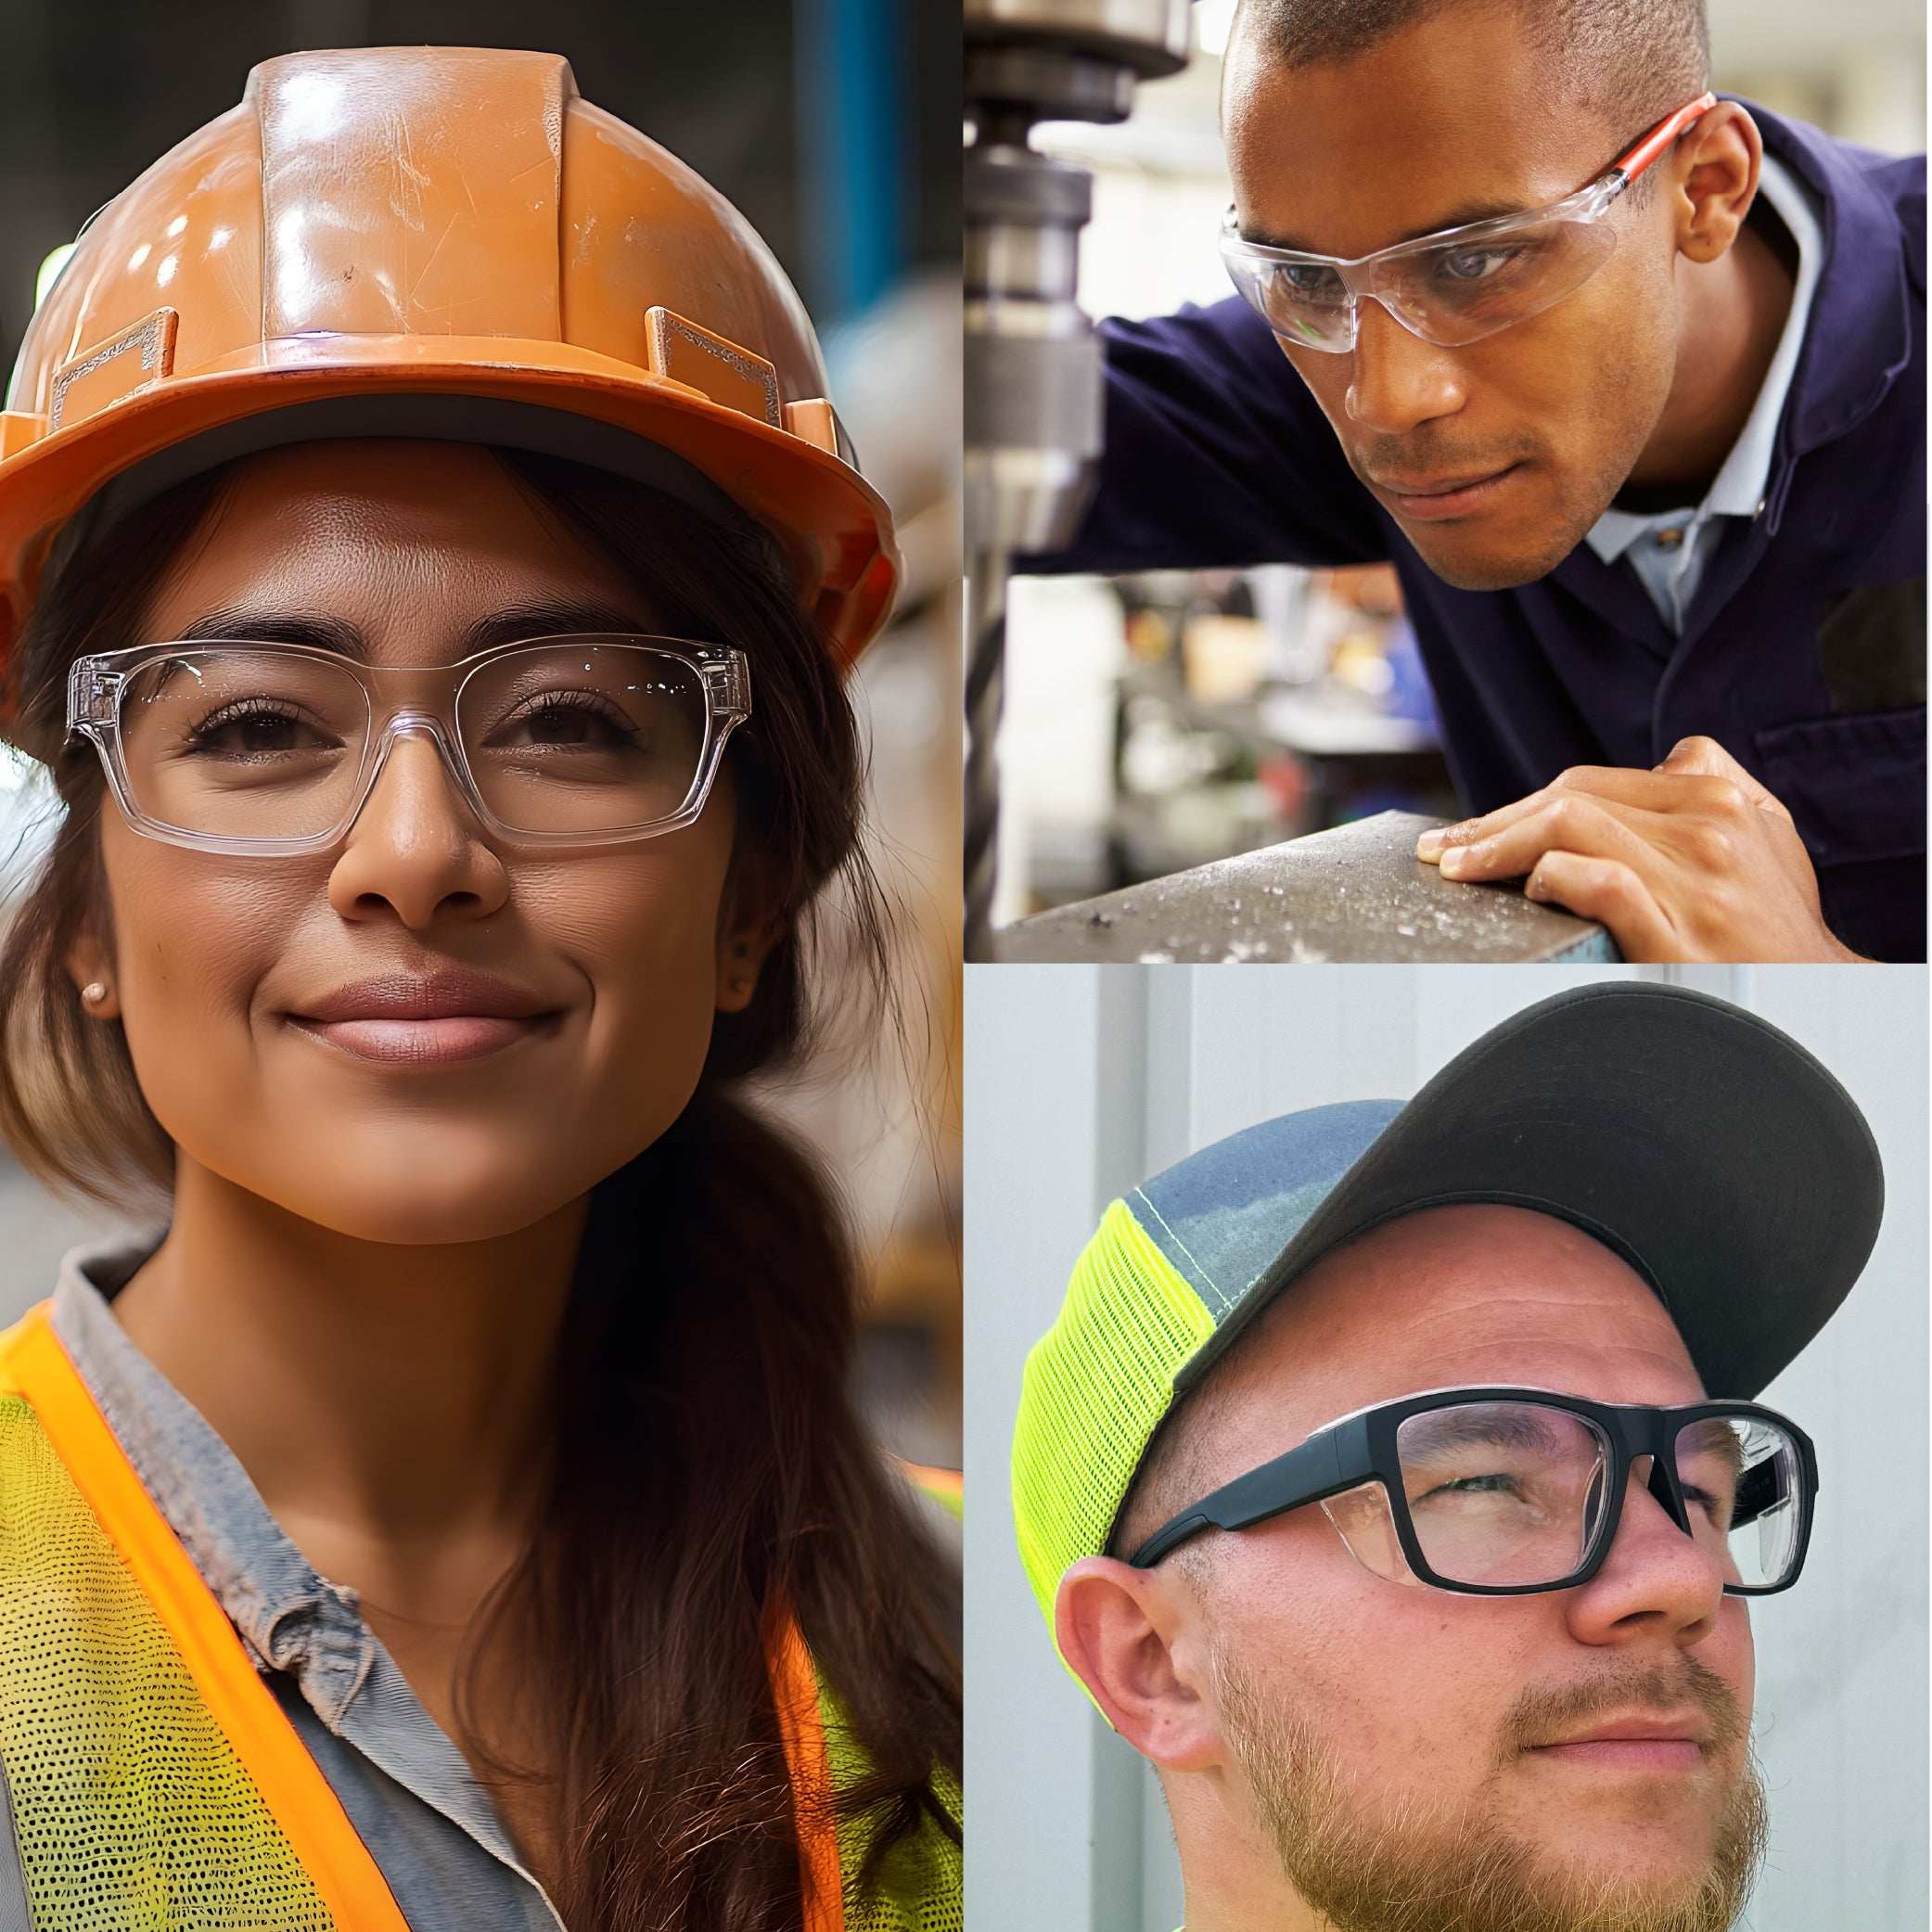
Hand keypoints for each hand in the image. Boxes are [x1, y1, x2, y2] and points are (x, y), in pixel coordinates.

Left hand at [1414, 737, 1865, 962]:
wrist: (1820, 997)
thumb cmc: (1780, 927)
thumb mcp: (1768, 841)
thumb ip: (1719, 791)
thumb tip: (1667, 762)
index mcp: (1718, 799)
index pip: (1591, 783)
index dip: (1521, 802)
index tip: (1475, 829)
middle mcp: (1707, 830)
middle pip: (1571, 798)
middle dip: (1492, 821)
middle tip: (1443, 848)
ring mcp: (1695, 882)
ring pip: (1573, 827)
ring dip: (1499, 845)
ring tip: (1459, 869)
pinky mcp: (1681, 935)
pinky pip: (1602, 882)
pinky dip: (1552, 877)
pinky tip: (1530, 892)